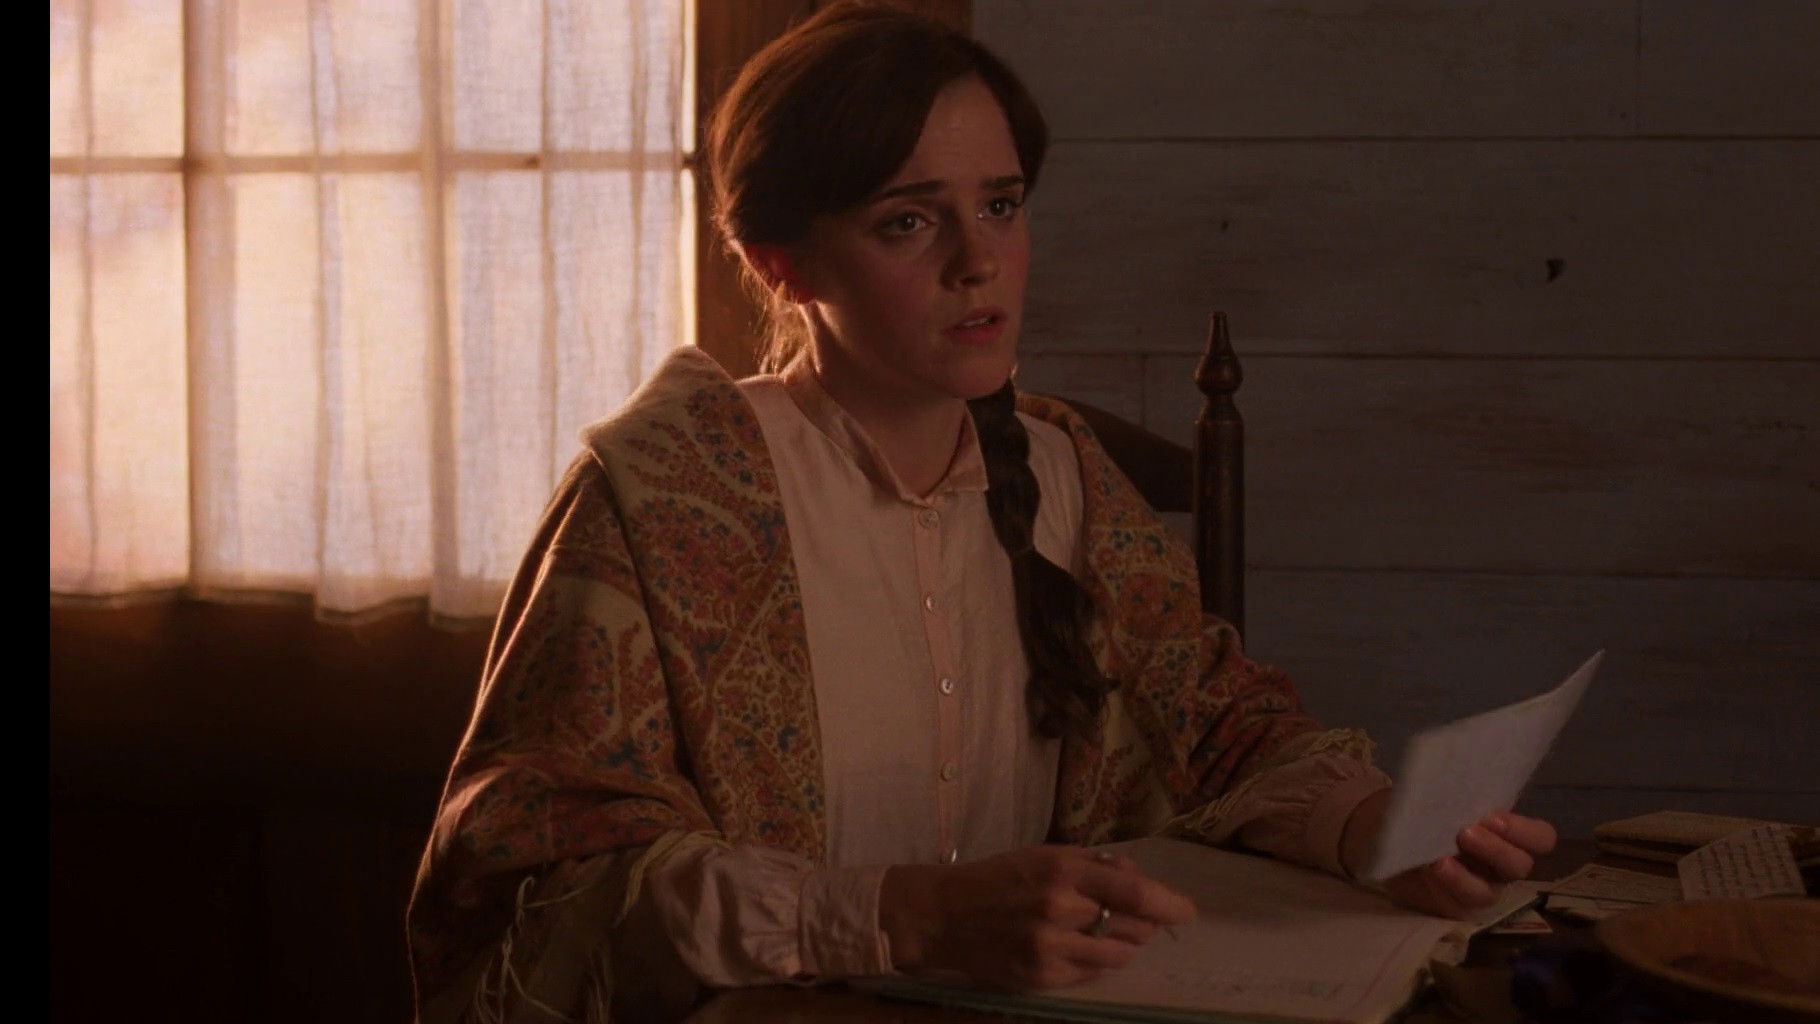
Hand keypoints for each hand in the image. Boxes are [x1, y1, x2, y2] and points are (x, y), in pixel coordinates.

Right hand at [879, 844, 1196, 989]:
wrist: (943, 915)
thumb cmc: (999, 878)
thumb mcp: (1044, 854)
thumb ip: (1093, 864)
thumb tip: (1138, 876)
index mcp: (1062, 869)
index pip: (1133, 890)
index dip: (1168, 903)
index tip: (1187, 912)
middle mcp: (1059, 909)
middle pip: (1132, 926)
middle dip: (1143, 924)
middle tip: (1138, 921)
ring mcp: (1049, 948)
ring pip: (1116, 956)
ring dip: (1123, 946)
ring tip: (1106, 935)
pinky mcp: (1041, 977)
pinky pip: (1090, 975)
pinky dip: (1095, 963)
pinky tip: (1078, 950)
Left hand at [1341, 789, 1556, 918]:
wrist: (1384, 835)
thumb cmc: (1420, 810)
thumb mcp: (1437, 794)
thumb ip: (1454, 792)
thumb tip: (1455, 785)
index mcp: (1507, 834)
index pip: (1540, 838)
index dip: (1525, 831)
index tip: (1493, 816)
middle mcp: (1500, 865)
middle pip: (1520, 865)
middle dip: (1496, 848)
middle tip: (1467, 832)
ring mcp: (1479, 888)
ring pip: (1489, 891)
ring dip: (1466, 874)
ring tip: (1443, 856)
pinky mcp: (1455, 905)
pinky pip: (1461, 902)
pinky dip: (1449, 883)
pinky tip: (1435, 867)